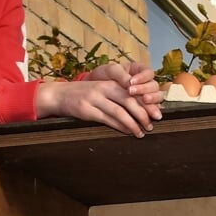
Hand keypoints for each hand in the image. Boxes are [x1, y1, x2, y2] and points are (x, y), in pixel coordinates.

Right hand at [36, 65, 162, 136]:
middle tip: (151, 125)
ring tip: (141, 132)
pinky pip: (107, 119)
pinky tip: (127, 132)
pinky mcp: (87, 110)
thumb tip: (139, 110)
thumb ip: (117, 96)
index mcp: (110, 82)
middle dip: (143, 115)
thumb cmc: (83, 95)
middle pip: (130, 101)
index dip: (146, 104)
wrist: (59, 95)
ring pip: (120, 112)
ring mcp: (95, 99)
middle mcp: (104, 88)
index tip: (156, 114)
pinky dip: (120, 127)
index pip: (134, 93)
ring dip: (133, 124)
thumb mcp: (101, 90)